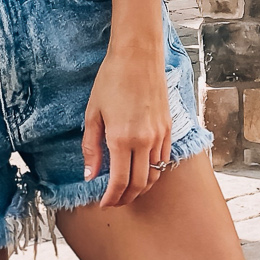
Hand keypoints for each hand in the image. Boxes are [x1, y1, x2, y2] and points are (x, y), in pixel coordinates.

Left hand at [82, 43, 171, 205]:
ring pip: (154, 174)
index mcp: (121, 138)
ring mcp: (160, 135)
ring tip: (127, 190)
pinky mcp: (168, 128)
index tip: (104, 203)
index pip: (120, 182)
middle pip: (139, 184)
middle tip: (115, 202)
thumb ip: (91, 148)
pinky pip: (163, 159)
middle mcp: (144, 140)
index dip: (111, 198)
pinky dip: (153, 171)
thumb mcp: (93, 114)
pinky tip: (141, 170)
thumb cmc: (111, 80)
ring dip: (141, 187)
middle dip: (126, 198)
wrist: (138, 56)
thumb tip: (90, 175)